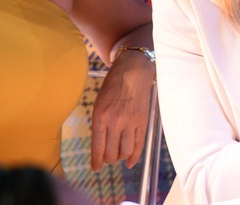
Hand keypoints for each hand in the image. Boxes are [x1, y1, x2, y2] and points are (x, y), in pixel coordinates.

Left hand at [90, 53, 154, 170]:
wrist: (133, 72)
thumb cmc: (114, 86)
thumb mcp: (99, 103)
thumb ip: (99, 124)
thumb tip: (101, 144)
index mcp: (100, 117)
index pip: (98, 147)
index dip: (97, 161)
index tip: (96, 168)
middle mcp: (115, 122)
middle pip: (111, 153)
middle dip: (109, 159)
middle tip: (108, 159)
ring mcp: (130, 123)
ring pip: (125, 151)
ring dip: (120, 158)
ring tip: (118, 156)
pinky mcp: (143, 122)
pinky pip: (138, 145)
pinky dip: (134, 156)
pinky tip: (130, 162)